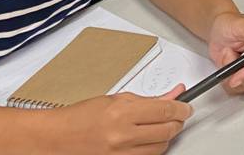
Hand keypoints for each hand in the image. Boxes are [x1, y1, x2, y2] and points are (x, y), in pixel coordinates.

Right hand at [47, 85, 190, 153]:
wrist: (56, 139)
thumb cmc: (81, 117)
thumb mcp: (117, 100)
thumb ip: (149, 99)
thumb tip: (175, 95)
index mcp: (122, 114)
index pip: (166, 110)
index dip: (182, 108)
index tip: (186, 107)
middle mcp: (122, 136)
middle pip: (168, 131)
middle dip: (177, 122)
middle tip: (177, 115)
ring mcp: (120, 154)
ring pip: (161, 147)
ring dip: (165, 136)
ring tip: (157, 127)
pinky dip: (152, 149)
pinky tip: (146, 140)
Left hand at [206, 12, 243, 94]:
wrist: (220, 32)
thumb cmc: (231, 25)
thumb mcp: (240, 24)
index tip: (237, 76)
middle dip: (238, 71)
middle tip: (226, 55)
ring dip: (231, 73)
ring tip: (227, 54)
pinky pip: (238, 88)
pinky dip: (227, 78)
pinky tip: (227, 64)